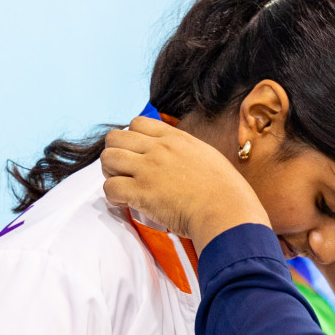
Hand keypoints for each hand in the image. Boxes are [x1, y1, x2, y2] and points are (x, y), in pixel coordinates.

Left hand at [101, 117, 269, 246]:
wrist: (226, 211)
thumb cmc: (225, 191)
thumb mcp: (208, 157)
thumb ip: (187, 153)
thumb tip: (178, 160)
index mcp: (175, 138)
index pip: (137, 123)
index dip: (131, 138)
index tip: (137, 155)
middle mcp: (158, 149)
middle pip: (115, 138)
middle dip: (115, 154)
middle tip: (124, 171)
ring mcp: (148, 169)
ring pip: (107, 158)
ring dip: (110, 173)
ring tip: (123, 186)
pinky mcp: (142, 192)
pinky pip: (109, 187)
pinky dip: (112, 196)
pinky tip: (124, 203)